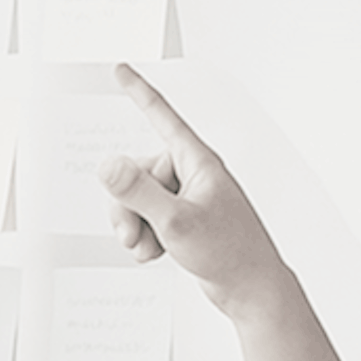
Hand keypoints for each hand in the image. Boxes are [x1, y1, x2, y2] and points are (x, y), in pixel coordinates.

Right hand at [100, 65, 353, 360]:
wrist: (252, 291)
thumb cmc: (229, 254)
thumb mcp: (174, 222)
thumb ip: (138, 192)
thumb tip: (108, 164)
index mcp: (199, 163)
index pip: (163, 118)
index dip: (139, 92)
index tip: (121, 69)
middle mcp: (194, 175)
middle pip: (138, 172)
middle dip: (128, 205)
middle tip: (134, 235)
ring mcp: (190, 198)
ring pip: (139, 198)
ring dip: (135, 224)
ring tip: (148, 248)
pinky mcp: (186, 219)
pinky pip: (149, 217)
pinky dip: (146, 235)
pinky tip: (157, 253)